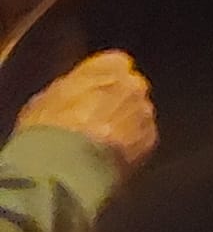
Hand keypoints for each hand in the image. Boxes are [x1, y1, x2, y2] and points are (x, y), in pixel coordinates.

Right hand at [16, 51, 157, 174]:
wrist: (64, 166)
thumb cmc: (48, 130)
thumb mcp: (43, 100)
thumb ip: (68, 89)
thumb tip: (70, 95)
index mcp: (109, 66)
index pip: (113, 65)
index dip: (100, 82)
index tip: (88, 96)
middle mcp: (133, 83)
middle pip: (128, 89)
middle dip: (114, 103)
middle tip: (91, 124)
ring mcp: (144, 111)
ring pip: (136, 114)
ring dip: (124, 126)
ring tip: (97, 145)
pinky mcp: (149, 139)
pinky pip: (142, 139)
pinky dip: (130, 147)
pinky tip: (107, 157)